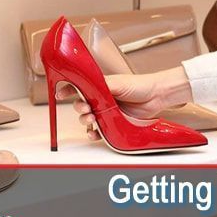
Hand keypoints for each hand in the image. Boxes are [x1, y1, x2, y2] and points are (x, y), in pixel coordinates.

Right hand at [53, 67, 192, 140]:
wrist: (156, 96)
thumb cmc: (139, 85)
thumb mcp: (117, 82)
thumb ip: (100, 85)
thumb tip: (86, 85)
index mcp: (100, 86)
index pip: (80, 87)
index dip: (69, 90)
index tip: (60, 94)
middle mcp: (102, 99)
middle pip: (82, 105)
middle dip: (80, 108)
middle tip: (85, 109)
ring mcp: (107, 111)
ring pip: (89, 119)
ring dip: (86, 121)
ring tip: (91, 120)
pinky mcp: (114, 123)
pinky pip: (100, 131)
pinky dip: (95, 133)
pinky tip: (94, 133)